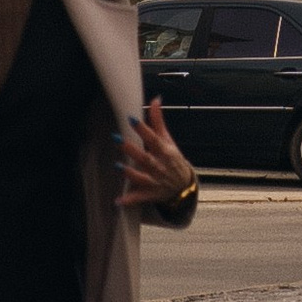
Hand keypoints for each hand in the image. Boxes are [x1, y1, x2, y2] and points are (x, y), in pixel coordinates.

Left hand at [118, 98, 196, 212]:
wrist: (184, 187)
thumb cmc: (173, 159)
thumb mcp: (169, 141)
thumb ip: (159, 121)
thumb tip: (155, 99)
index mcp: (165, 152)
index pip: (153, 139)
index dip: (143, 129)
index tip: (131, 118)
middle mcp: (160, 167)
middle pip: (145, 158)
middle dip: (131, 149)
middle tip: (117, 138)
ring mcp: (155, 181)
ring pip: (141, 177)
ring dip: (129, 173)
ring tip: (117, 166)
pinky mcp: (150, 194)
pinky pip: (139, 199)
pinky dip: (129, 200)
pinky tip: (117, 202)